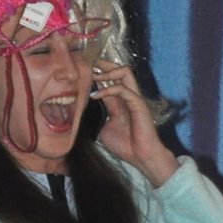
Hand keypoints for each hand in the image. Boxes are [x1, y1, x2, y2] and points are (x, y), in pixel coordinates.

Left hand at [90, 63, 177, 186]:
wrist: (142, 157)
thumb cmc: (126, 146)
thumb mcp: (103, 129)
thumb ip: (96, 116)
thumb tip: (80, 109)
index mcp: (120, 101)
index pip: (110, 79)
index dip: (97, 73)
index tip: (83, 71)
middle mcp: (128, 96)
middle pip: (119, 69)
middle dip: (103, 65)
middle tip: (88, 66)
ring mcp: (134, 98)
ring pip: (125, 72)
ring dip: (108, 72)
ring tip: (93, 76)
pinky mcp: (138, 103)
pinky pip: (123, 89)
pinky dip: (108, 89)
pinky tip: (96, 95)